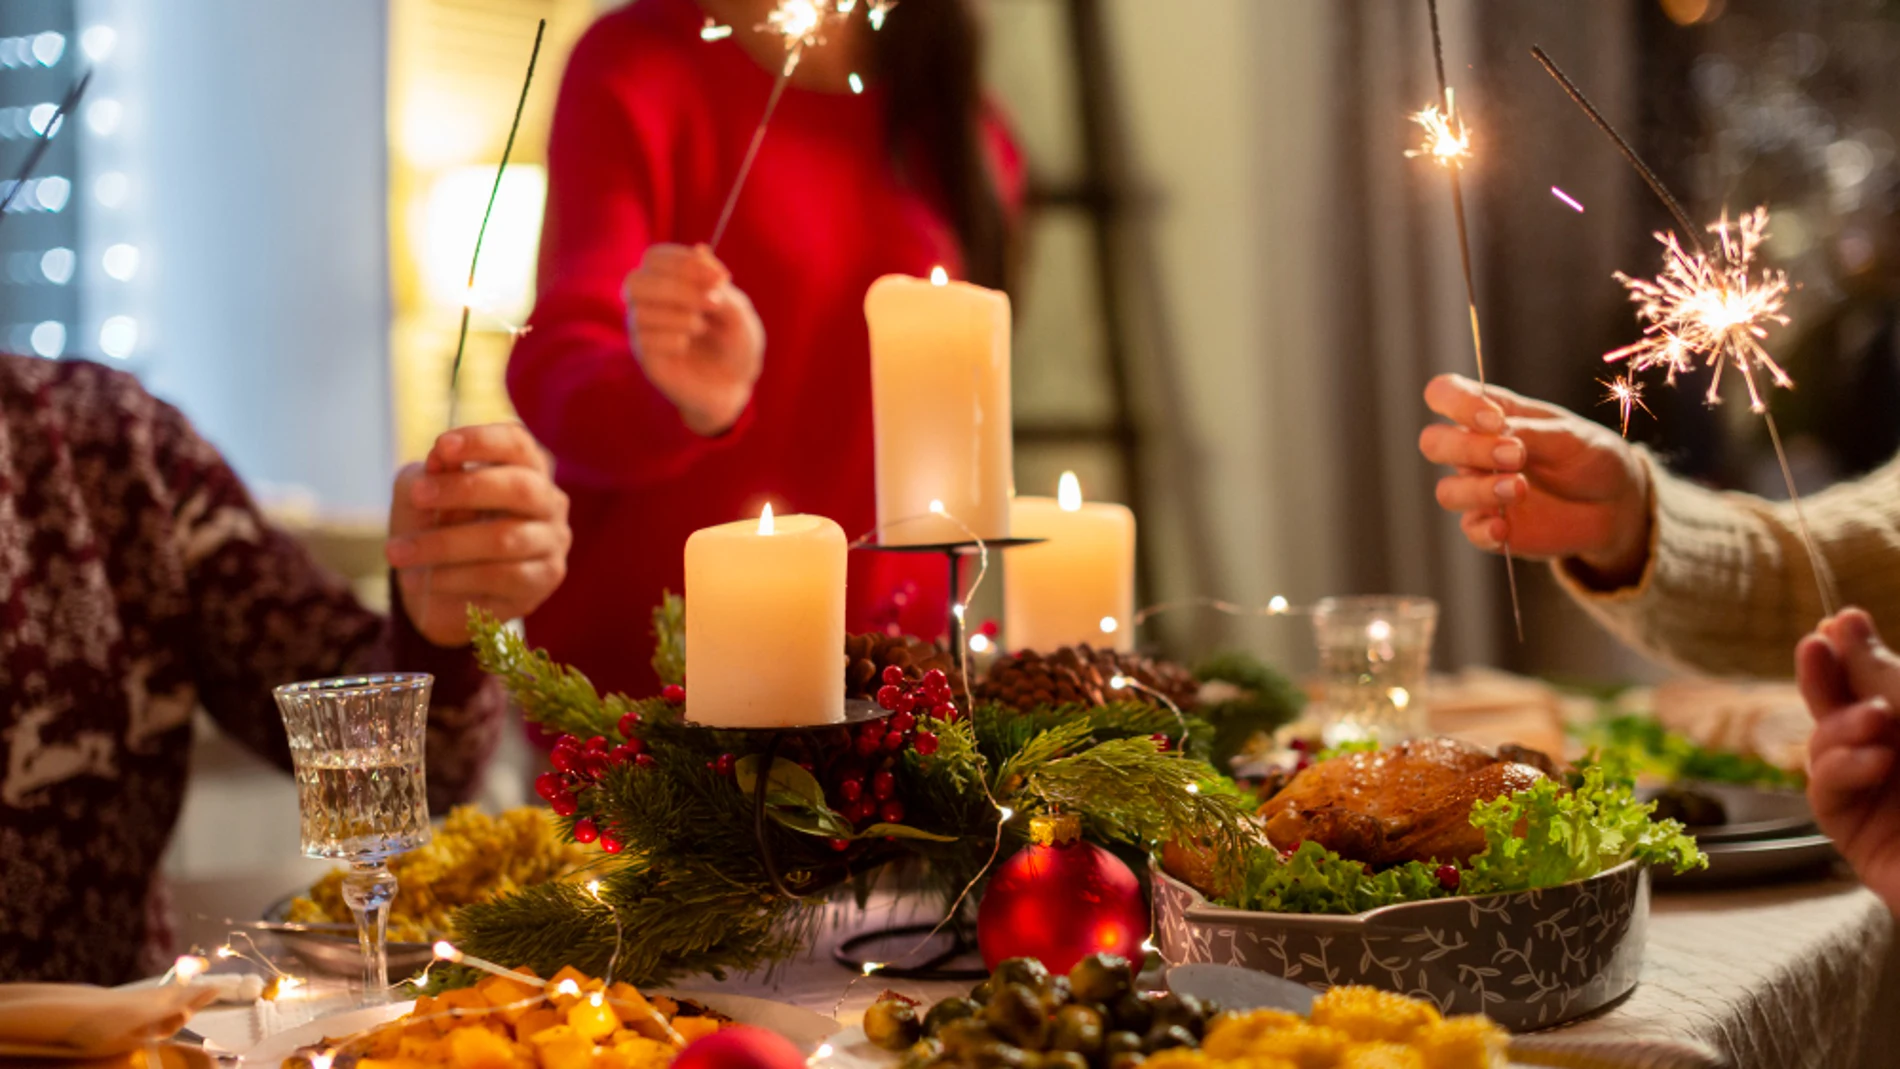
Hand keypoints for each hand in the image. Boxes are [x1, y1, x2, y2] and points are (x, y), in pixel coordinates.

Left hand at [386, 424, 571, 645]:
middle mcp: (548, 501)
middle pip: (520, 487)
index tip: (442, 446)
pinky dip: (454, 578)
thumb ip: (432, 475)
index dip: (483, 441)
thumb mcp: (422, 492)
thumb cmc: (436, 527)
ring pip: (505, 539)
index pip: (516, 444)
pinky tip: (422, 580)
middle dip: (465, 489)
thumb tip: (439, 459)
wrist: (438, 589)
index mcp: (525, 467)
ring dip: (445, 544)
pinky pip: (500, 577)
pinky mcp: (543, 579)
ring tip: (399, 552)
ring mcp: (552, 542)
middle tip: (417, 496)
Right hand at [624, 243, 763, 435]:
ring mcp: (644, 331)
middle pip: (636, 281)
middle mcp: (649, 303)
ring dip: (679, 315)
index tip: (722, 278)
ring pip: (640, 312)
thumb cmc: (735, 342)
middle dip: (677, 288)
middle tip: (713, 303)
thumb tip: (700, 249)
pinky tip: (687, 346)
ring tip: (703, 327)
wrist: (736, 384)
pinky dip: (673, 339)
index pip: (655, 258)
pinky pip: (645, 340)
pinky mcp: (646, 358)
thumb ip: (719, 285)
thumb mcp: (738, 312)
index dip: (684, 262)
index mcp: (668, 282)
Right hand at [1419, 373, 1652, 585]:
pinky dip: (1484, 529)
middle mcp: (1476, 450)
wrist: (1616, 504)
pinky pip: (1470, 530)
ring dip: (1480, 490)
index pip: (1445, 394)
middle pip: (1434, 443)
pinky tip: (1506, 527)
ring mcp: (1480, 489)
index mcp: (1491, 414)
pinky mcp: (1490, 525)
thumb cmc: (1590, 457)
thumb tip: (1496, 432)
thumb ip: (1529, 432)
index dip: (1457, 403)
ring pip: (1447, 490)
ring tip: (1520, 489)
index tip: (1495, 421)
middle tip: (1515, 456)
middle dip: (1467, 449)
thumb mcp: (1570, 435)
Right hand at [1796, 608, 1899, 913]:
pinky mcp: (1861, 840)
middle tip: (1816, 644)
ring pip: (1825, 749)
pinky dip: (1840, 770)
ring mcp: (1881, 802)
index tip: (1841, 620)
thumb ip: (1888, 677)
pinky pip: (1825, 793)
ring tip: (1875, 719)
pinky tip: (1872, 763)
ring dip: (1839, 726)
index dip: (1857, 652)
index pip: (1883, 686)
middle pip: (1844, 711)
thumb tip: (1843, 627)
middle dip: (1827, 678)